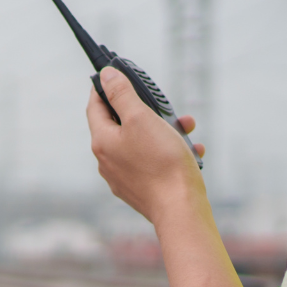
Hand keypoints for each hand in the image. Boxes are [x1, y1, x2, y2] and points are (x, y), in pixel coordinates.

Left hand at [86, 66, 206, 223]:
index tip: (114, 77)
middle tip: (162, 105)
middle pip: (121, 125)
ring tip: (185, 127)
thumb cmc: (162, 163)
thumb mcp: (141, 118)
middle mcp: (108, 162)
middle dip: (145, 111)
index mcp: (102, 143)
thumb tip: (106, 76)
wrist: (181, 210)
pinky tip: (192, 151)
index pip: (95, 107)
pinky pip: (154, 163)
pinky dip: (170, 152)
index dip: (103, 89)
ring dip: (164, 131)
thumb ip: (122, 94)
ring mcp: (124, 178)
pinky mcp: (142, 191)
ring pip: (142, 144)